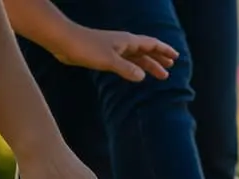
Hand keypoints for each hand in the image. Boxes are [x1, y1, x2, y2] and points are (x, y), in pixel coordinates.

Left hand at [54, 25, 178, 81]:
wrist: (63, 41)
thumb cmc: (86, 47)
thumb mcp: (109, 60)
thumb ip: (127, 69)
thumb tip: (142, 77)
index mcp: (127, 42)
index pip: (151, 44)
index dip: (164, 50)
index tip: (176, 57)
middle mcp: (123, 44)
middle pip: (146, 51)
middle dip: (159, 60)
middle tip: (169, 70)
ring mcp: (114, 49)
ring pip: (137, 58)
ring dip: (149, 65)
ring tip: (160, 75)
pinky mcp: (106, 56)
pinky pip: (127, 63)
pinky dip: (136, 68)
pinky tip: (137, 75)